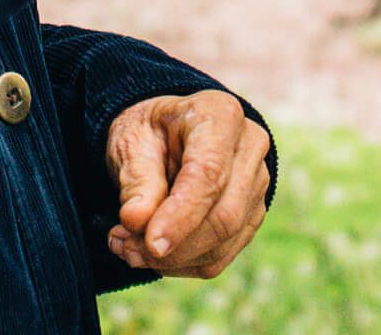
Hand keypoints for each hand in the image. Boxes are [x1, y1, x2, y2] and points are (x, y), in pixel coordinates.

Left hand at [103, 90, 271, 279]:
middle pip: (224, 215)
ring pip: (224, 241)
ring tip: (128, 248)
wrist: (164, 134)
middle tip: (123, 245)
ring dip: (173, 259)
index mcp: (220, 116)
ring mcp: (257, 184)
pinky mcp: (251, 215)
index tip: (150, 243)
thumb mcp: (131, 140)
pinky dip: (182, 264)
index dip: (182, 215)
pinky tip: (151, 254)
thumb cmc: (149, 132)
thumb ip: (137, 179)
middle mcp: (249, 148)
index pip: (210, 174)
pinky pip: (220, 255)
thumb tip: (137, 221)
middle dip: (174, 244)